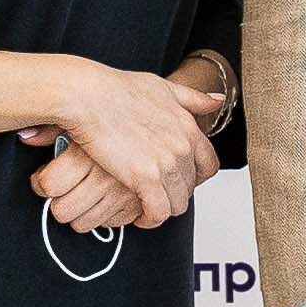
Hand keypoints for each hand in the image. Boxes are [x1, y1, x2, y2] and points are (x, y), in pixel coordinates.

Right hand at [22, 59, 219, 231]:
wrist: (88, 97)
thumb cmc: (117, 90)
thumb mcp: (163, 87)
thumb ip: (192, 98)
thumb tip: (217, 101)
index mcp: (188, 128)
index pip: (209, 165)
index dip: (196, 178)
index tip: (180, 181)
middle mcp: (182, 147)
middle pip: (191, 186)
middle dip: (175, 192)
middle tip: (155, 193)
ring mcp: (166, 163)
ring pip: (178, 203)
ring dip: (163, 208)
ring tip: (146, 206)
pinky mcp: (145, 178)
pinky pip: (159, 212)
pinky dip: (150, 218)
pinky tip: (139, 216)